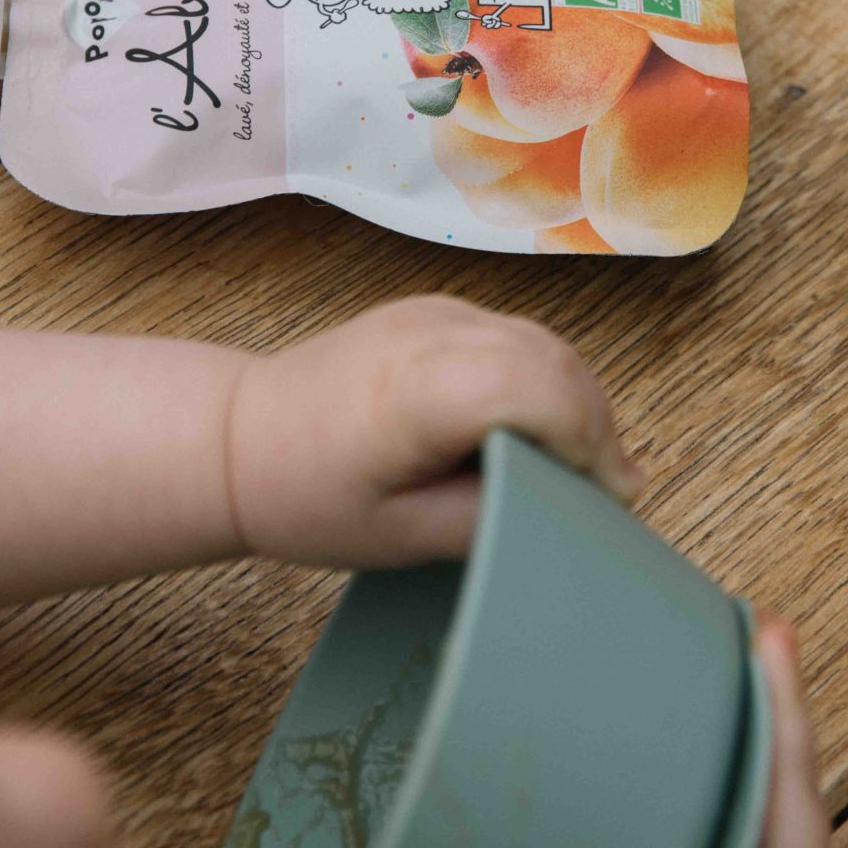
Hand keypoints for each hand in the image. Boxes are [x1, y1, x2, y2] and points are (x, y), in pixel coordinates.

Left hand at [225, 294, 641, 566]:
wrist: (241, 438)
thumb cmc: (309, 496)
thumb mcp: (403, 537)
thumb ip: (491, 516)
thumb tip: (569, 509)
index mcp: (417, 391)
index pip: (538, 390)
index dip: (585, 442)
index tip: (603, 498)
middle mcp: (432, 334)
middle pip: (554, 362)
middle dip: (595, 426)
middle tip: (606, 492)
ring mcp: (436, 312)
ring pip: (545, 343)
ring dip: (575, 400)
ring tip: (576, 467)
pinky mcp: (438, 311)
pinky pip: (516, 336)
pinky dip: (544, 379)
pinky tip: (536, 429)